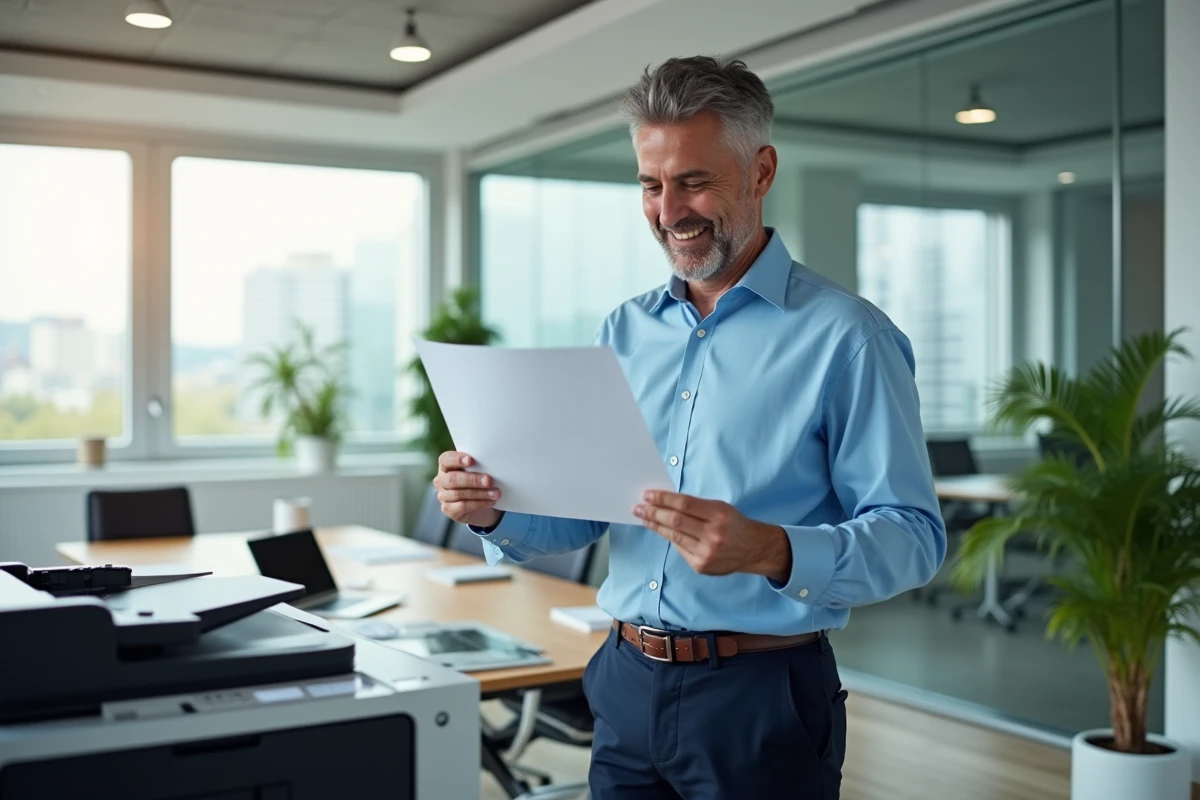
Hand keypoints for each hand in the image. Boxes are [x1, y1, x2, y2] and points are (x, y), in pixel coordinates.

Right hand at [433, 451, 502, 528]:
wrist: (478, 505)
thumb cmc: (476, 482)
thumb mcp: (477, 471)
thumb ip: (478, 465)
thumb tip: (493, 463)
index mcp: (445, 465)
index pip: (445, 459)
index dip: (457, 459)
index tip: (471, 460)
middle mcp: (441, 480)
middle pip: (452, 479)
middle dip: (472, 479)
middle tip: (488, 480)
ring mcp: (443, 496)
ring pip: (459, 494)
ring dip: (480, 493)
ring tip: (495, 493)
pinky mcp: (448, 509)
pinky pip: (463, 506)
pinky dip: (479, 503)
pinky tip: (490, 501)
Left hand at [634, 490, 790, 581]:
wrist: (752, 549)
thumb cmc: (732, 523)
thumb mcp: (720, 507)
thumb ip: (695, 506)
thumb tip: (664, 502)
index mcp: (719, 514)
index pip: (685, 504)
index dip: (663, 499)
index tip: (648, 495)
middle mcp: (714, 534)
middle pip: (676, 520)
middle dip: (654, 512)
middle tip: (638, 507)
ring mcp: (707, 552)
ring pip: (674, 536)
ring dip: (655, 525)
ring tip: (643, 517)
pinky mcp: (701, 565)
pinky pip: (679, 548)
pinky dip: (668, 538)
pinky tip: (659, 530)